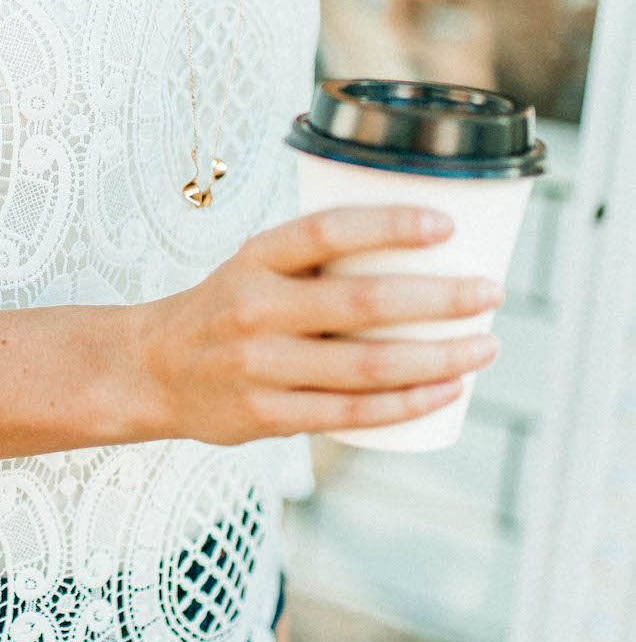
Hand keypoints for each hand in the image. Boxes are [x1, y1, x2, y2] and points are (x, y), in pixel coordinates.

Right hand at [131, 205, 504, 445]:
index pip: (327, 230)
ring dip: (440, 357)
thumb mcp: (256, 265)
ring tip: (485, 346)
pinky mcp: (266, 417)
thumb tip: (427, 254)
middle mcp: (255, 309)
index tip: (447, 225)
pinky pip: (351, 413)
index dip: (390, 225)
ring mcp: (260, 367)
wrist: (150, 370)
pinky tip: (445, 390)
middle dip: (442, 299)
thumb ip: (321, 261)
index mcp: (255, 258)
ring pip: (368, 365)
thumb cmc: (228, 309)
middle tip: (491, 293)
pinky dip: (407, 402)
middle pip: (364, 303)